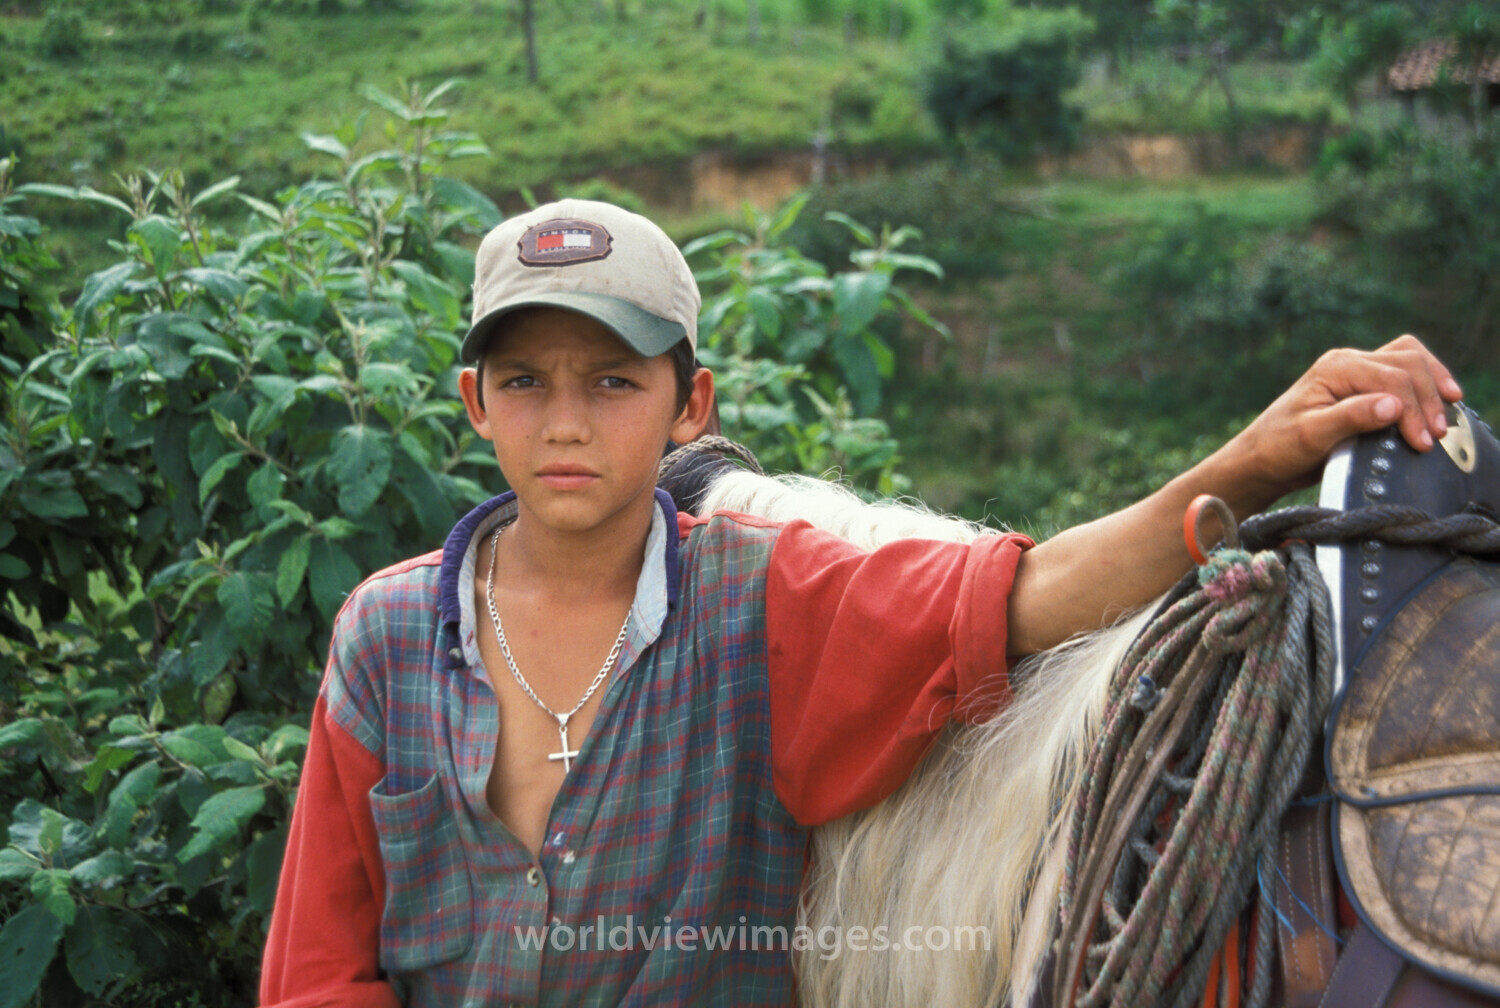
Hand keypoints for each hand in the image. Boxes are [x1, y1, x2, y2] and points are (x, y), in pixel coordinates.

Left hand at [1219, 334, 1462, 510]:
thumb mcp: (1311, 436)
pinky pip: (1403, 374)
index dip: (1414, 409)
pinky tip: (1436, 405)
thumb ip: (1351, 418)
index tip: (1423, 442)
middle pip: (1408, 363)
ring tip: (1446, 416)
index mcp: (1336, 367)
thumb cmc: (1278, 448)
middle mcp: (1348, 363)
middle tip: (1437, 435)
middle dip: (1429, 397)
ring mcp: (1356, 373)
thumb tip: (1393, 405)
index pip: (1391, 378)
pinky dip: (1424, 386)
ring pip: (1410, 361)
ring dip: (1433, 385)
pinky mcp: (1363, 388)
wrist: (1260, 460)